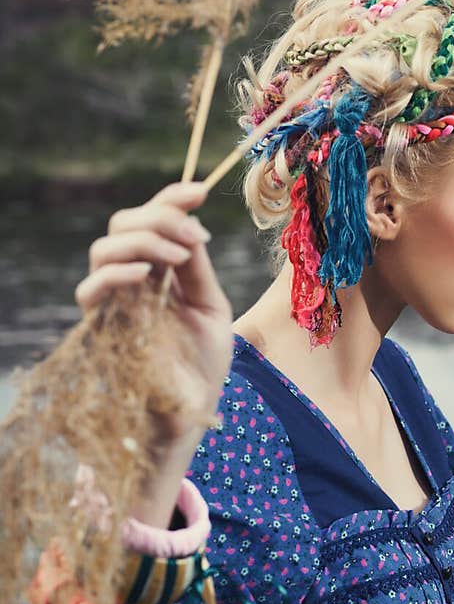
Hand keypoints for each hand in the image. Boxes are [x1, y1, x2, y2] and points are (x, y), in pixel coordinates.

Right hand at [75, 181, 233, 445]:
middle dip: (160, 217)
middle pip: (123, 224)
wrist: (192, 412)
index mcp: (159, 270)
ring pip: (103, 248)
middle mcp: (131, 280)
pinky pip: (91, 290)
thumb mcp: (211, 307)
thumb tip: (190, 226)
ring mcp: (114, 302)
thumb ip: (196, 269)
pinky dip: (117, 274)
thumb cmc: (203, 363)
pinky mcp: (102, 329)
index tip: (200, 191)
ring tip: (178, 257)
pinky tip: (147, 276)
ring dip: (143, 241)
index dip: (171, 198)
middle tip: (194, 236)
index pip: (152, 220)